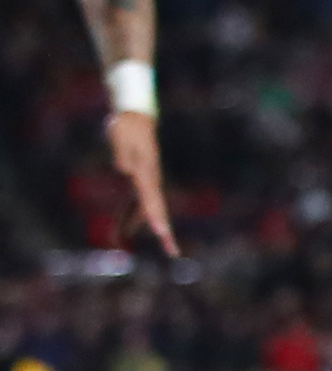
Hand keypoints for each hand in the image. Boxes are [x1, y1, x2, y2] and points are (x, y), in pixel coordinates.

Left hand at [105, 110, 176, 255]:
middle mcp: (149, 180)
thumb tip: (125, 169)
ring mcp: (144, 182)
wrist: (134, 118)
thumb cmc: (126, 127)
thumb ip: (123, 153)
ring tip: (134, 249)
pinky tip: (120, 232)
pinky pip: (134, 205)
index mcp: (146, 172)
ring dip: (141, 230)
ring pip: (145, 211)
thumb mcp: (121, 137)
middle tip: (173, 252)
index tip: (162, 232)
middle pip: (157, 210)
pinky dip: (128, 219)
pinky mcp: (136, 181)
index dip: (156, 216)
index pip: (152, 198)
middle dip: (164, 232)